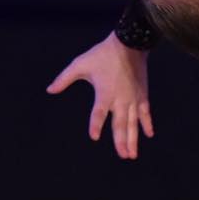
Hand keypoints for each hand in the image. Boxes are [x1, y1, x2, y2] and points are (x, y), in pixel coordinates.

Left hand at [46, 33, 152, 158]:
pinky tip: (149, 134)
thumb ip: (64, 79)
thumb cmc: (103, 54)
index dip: (96, 124)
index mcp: (105, 92)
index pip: (99, 113)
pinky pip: (145, 112)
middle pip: (121, 124)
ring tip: (132, 154)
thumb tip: (49, 90)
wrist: (130, 43)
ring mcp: (133, 98)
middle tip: (123, 155)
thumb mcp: (80, 64)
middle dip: (121, 141)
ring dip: (133, 139)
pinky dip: (147, 123)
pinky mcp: (142, 95)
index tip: (94, 137)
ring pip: (134, 122)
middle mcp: (120, 98)